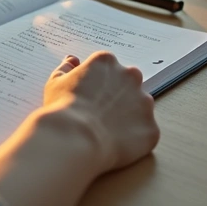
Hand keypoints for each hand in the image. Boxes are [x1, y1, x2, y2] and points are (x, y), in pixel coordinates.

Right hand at [42, 51, 159, 171]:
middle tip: (101, 114)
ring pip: (141, 108)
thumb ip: (66, 68)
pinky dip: (135, 140)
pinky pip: (145, 133)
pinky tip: (116, 145)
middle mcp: (131, 76)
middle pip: (129, 84)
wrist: (75, 139)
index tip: (91, 98)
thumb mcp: (56, 83)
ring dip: (129, 117)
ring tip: (108, 132)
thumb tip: (72, 61)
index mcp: (107, 62)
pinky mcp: (151, 128)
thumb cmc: (62, 110)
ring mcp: (144, 103)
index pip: (108, 69)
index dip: (99, 85)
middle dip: (119, 97)